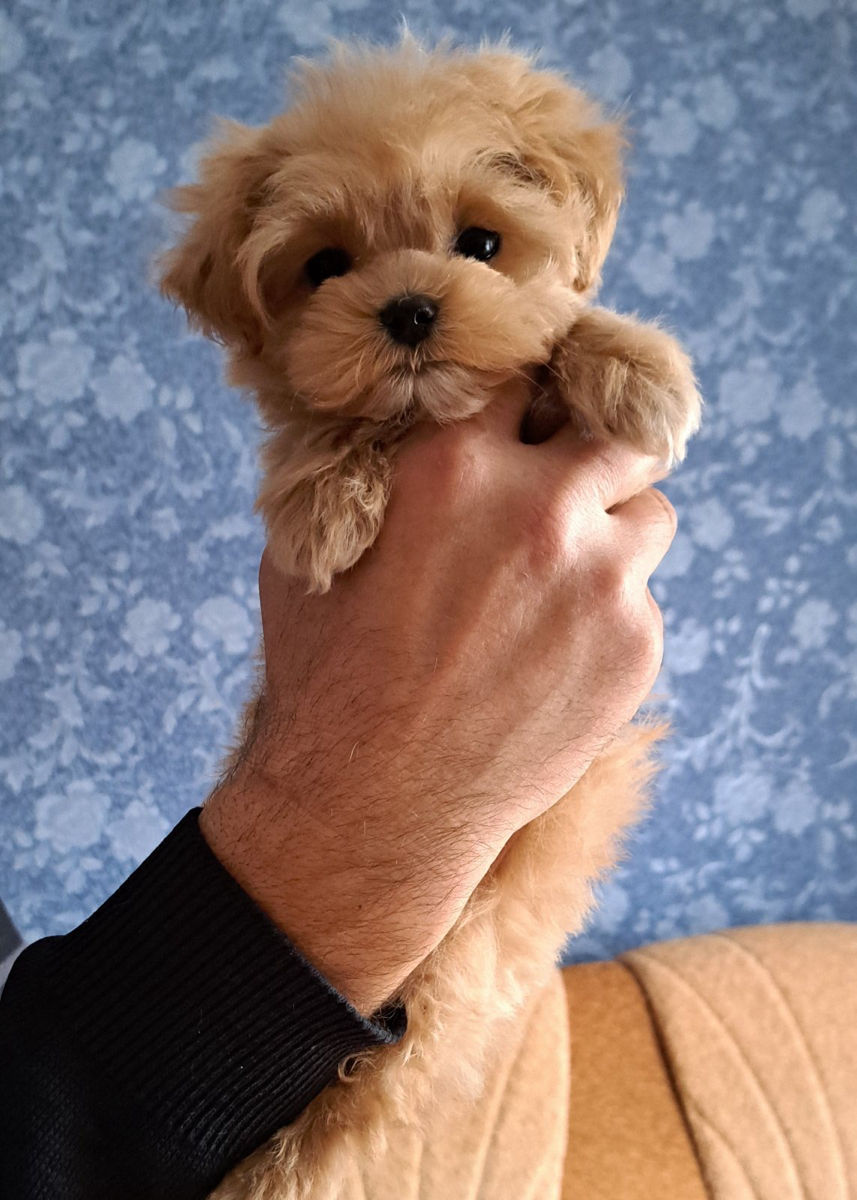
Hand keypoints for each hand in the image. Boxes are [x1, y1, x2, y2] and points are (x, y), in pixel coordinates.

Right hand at [200, 381, 675, 1014]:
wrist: (369, 802)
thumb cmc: (327, 676)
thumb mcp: (319, 546)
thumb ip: (377, 474)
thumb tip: (402, 434)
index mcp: (454, 463)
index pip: (526, 382)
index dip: (524, 406)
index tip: (527, 423)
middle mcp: (540, 508)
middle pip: (620, 433)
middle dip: (596, 453)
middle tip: (570, 488)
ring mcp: (599, 581)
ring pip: (649, 514)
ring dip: (614, 533)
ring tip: (562, 583)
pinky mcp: (634, 650)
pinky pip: (642, 602)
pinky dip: (609, 617)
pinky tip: (551, 660)